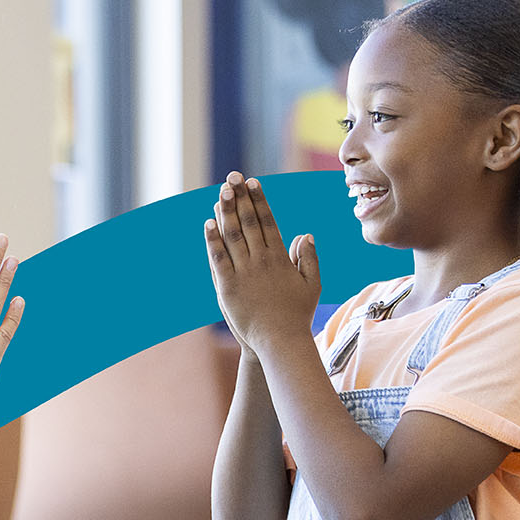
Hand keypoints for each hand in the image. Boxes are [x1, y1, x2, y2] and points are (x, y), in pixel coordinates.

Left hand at [204, 173, 318, 355]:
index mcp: (281, 258)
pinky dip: (213, 240)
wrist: (280, 342)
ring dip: (226, 212)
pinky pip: (218, 258)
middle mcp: (262, 261)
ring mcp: (244, 273)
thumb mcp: (312, 285)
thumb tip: (306, 234)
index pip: (268, 222)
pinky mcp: (228, 287)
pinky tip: (208, 223)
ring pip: (233, 236)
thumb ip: (309, 258)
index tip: (253, 183)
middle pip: (249, 223)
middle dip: (240, 198)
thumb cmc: (297, 315)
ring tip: (221, 193)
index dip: (259, 201)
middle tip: (233, 177)